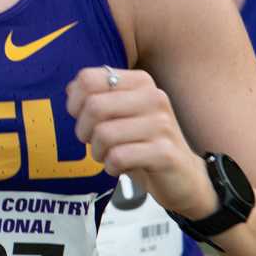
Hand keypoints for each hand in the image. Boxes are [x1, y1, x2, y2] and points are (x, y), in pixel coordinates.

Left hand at [65, 67, 216, 220]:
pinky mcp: (164, 152)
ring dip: (98, 152)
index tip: (82, 118)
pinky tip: (121, 167)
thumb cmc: (145, 144)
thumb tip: (71, 89)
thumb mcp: (123, 115)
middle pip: (93, 106)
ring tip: (110, 156)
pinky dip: (111, 167)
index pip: (88, 79)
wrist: (184, 176)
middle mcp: (154, 96)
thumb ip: (98, 97)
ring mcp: (161, 124)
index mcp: (140, 82)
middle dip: (84, 131)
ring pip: (104, 134)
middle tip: (95, 142)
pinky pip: (118, 157)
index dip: (75, 103)